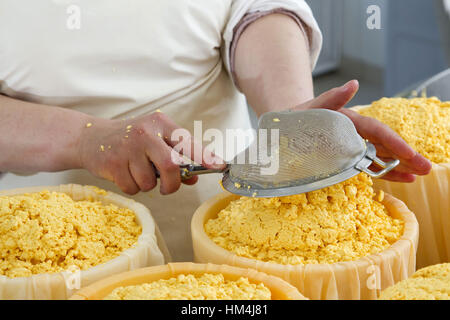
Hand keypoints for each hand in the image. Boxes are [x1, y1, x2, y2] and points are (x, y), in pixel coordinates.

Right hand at [78, 112, 224, 194]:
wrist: (91, 137)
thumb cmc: (131, 140)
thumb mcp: (155, 141)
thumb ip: (176, 157)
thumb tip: (194, 178)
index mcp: (161, 123)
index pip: (187, 142)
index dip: (204, 156)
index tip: (219, 166)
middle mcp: (145, 132)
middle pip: (171, 167)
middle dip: (173, 184)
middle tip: (169, 187)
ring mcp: (128, 147)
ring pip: (150, 182)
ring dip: (148, 185)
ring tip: (138, 171)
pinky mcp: (113, 163)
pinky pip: (133, 188)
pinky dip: (132, 187)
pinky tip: (125, 173)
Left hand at [294, 80, 431, 181]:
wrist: (281, 131)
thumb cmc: (295, 118)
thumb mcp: (309, 108)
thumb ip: (331, 98)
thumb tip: (353, 84)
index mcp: (348, 119)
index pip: (376, 130)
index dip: (394, 143)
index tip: (410, 155)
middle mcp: (353, 133)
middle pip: (384, 144)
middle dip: (406, 156)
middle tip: (427, 168)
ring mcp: (351, 146)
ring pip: (380, 156)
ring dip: (399, 166)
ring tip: (418, 176)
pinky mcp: (345, 158)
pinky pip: (367, 165)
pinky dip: (383, 172)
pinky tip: (400, 178)